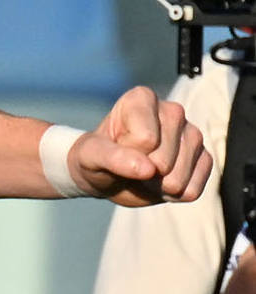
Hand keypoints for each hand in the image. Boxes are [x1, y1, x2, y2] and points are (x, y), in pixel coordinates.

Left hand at [69, 85, 212, 206]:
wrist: (109, 175)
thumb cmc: (96, 158)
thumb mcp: (90, 156)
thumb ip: (112, 157)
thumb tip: (147, 168)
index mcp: (142, 98)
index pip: (146, 138)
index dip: (127, 153)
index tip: (118, 146)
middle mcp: (173, 112)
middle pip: (163, 160)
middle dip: (143, 172)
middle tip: (131, 163)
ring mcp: (192, 135)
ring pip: (179, 178)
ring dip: (156, 185)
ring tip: (144, 172)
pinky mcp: (204, 159)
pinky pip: (192, 190)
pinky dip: (172, 195)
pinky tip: (160, 181)